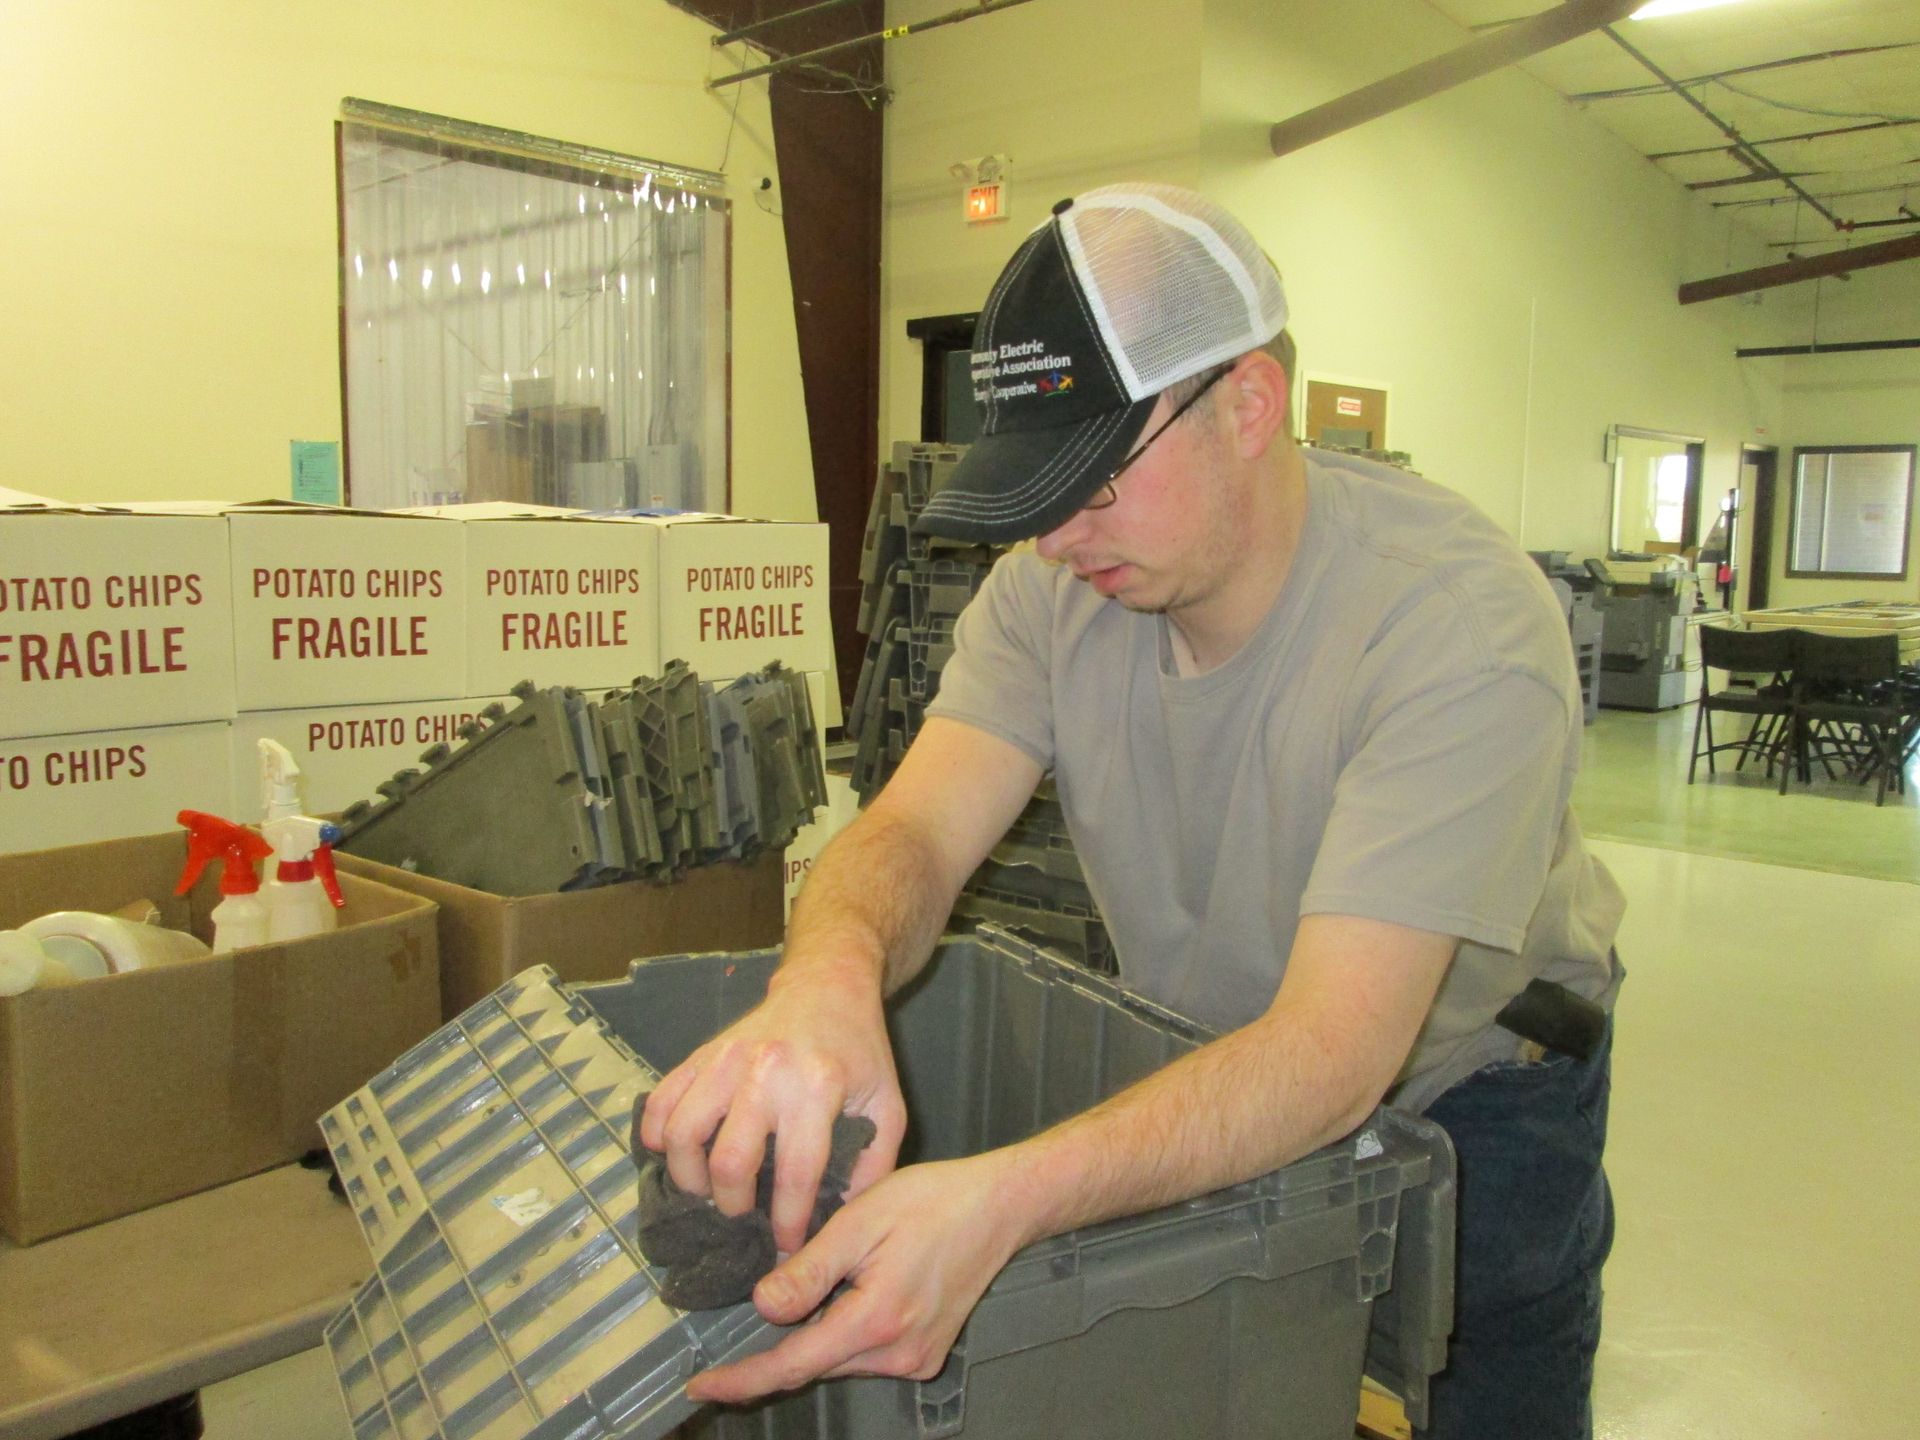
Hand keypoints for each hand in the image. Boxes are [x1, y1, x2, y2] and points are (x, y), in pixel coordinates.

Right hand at [638, 957, 906, 1253]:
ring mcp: (726, 1059)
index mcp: (818, 1087)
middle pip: (729, 1162)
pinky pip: (661, 1103)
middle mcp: (767, 1072)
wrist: (827, 987)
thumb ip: (874, 1166)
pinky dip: (659, 1138)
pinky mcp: (701, 1054)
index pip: (795, 1173)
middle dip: (733, 1208)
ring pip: (683, 1134)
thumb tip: (841, 1221)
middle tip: (744, 1218)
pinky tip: (679, 1155)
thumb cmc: (860, 1052)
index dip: (787, 1223)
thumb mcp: (887, 1105)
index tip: (786, 1246)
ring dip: (690, 1178)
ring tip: (709, 1191)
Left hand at [687, 1151, 1031, 1404]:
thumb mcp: (860, 1220)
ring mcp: (916, 1359)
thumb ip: (809, 1269)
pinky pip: (864, 1354)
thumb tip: (763, 1306)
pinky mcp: (924, 1354)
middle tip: (726, 1350)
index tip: (701, 1385)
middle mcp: (898, 1353)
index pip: (792, 1364)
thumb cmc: (933, 1201)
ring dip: (810, 1338)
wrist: (998, 1207)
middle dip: (771, 1356)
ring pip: (838, 1360)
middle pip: (814, 1365)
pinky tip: (841, 1297)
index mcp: (877, 1320)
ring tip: (802, 1294)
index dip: (741, 1378)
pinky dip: (840, 1335)